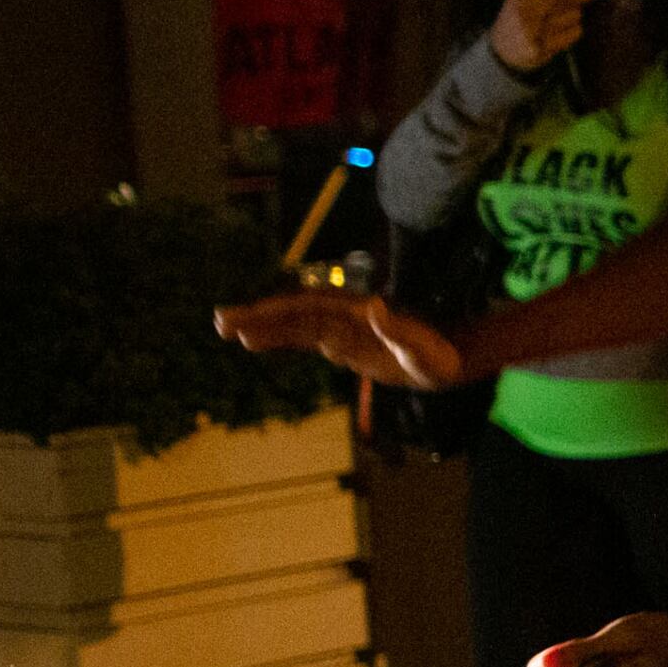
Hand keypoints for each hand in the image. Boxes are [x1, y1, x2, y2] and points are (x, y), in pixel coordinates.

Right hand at [213, 290, 470, 389]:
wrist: (448, 361)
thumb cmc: (438, 357)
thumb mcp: (421, 349)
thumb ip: (397, 330)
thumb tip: (372, 305)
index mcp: (356, 314)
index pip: (309, 309)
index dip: (278, 312)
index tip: (250, 317)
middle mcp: (344, 317)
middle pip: (294, 314)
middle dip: (258, 317)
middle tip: (219, 321)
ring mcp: (341, 330)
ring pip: (294, 327)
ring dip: (262, 328)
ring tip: (225, 330)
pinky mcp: (342, 344)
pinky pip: (304, 340)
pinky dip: (279, 340)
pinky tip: (253, 343)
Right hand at [488, 0, 620, 74]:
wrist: (502, 55)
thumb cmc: (519, 21)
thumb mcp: (521, 1)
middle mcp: (525, 12)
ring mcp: (534, 32)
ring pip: (576, 17)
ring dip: (574, 17)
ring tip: (552, 25)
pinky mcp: (542, 49)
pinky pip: (574, 34)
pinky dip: (572, 33)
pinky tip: (555, 38)